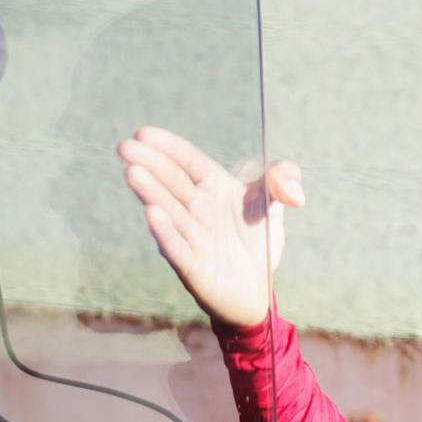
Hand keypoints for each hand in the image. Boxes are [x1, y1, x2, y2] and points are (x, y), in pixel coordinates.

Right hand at [115, 126, 304, 328]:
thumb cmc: (257, 241)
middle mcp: (198, 209)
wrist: (256, 288)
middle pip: (172, 182)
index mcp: (215, 189)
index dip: (169, 148)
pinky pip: (176, 246)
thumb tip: (295, 191)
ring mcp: (191, 236)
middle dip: (150, 163)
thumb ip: (282, 183)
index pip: (190, 162)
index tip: (144, 133)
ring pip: (168, 210)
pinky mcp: (192, 265)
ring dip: (151, 192)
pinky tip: (152, 213)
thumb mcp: (273, 206)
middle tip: (125, 146)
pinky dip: (165, 231)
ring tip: (133, 172)